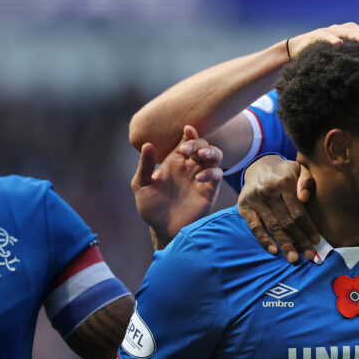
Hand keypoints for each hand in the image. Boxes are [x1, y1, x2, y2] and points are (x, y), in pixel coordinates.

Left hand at [132, 126, 222, 249]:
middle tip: (186, 150)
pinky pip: (217, 175)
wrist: (162, 229)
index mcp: (174, 162)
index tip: (186, 129)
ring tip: (200, 155)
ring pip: (215, 156)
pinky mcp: (209, 191)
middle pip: (202, 144)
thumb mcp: (141, 185)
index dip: (189, 133)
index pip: (186, 141)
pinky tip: (199, 178)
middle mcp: (190, 167)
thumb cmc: (151, 208)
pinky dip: (211, 172)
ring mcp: (201, 178)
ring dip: (211, 151)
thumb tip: (147, 144)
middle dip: (197, 142)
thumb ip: (145, 166)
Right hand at [237, 155, 317, 262]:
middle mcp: (268, 191)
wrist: (259, 167)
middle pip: (287, 221)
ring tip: (294, 258)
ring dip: (284, 244)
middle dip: (299, 240)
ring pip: (272, 226)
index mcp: (284, 182)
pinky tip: (274, 251)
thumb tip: (305, 198)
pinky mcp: (244, 207)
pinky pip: (255, 227)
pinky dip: (264, 240)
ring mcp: (255, 200)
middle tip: (309, 255)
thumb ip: (307, 180)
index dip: (308, 228)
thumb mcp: (299, 169)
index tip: (316, 241)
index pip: (298, 211)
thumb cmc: (285, 173)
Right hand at [286, 22, 358, 58]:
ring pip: (350, 32)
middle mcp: (348, 30)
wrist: (301, 50)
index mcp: (358, 35)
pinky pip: (326, 36)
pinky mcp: (318, 35)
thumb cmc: (328, 56)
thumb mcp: (347, 58)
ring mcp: (334, 31)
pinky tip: (338, 44)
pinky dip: (332, 39)